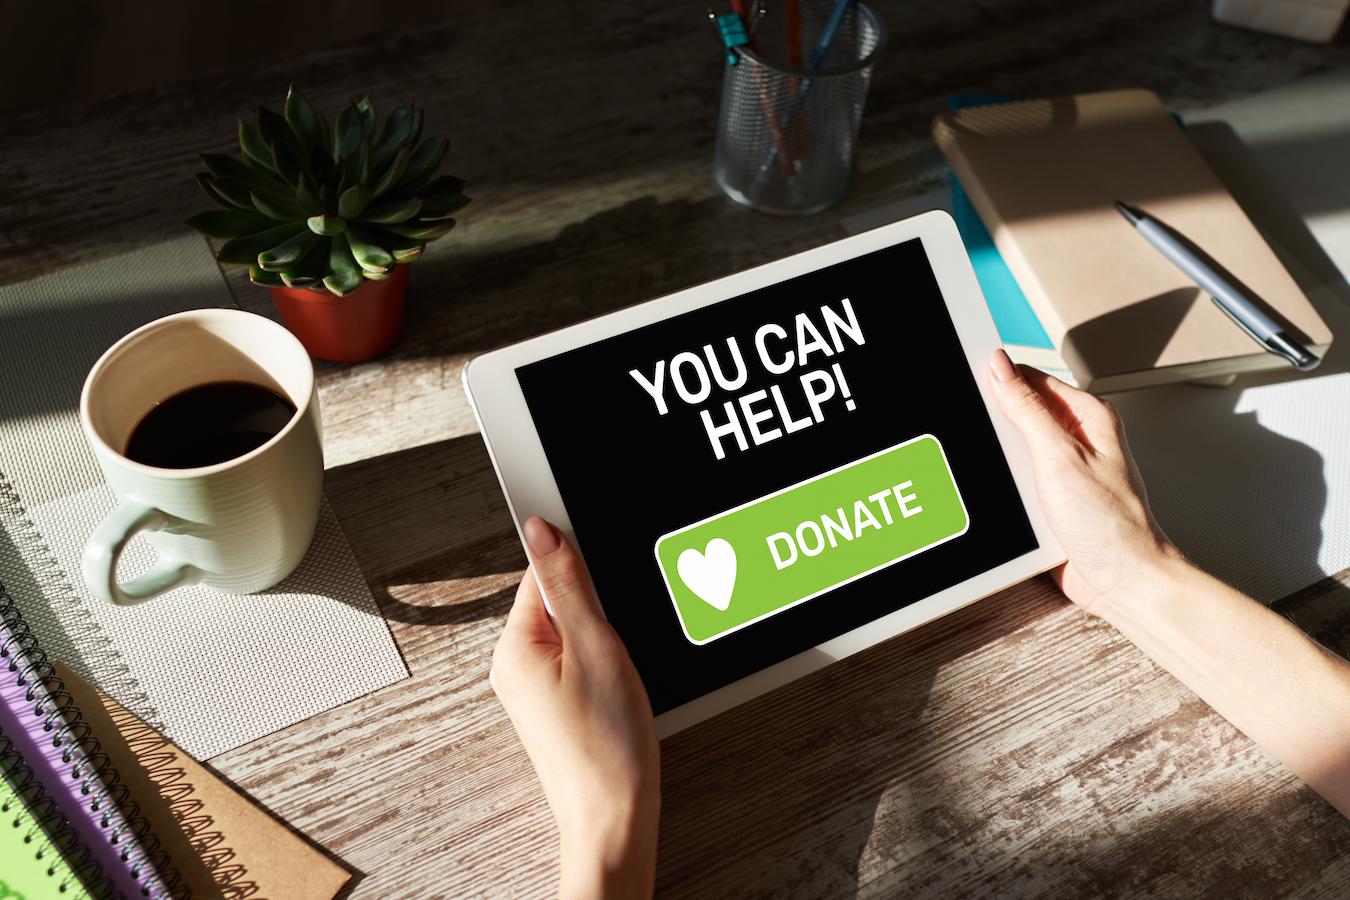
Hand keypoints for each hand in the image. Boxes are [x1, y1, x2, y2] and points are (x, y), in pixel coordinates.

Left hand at [490, 516, 659, 899]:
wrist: (614, 818)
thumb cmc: (607, 747)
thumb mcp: (597, 646)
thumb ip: (568, 582)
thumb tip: (541, 528)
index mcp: (514, 645)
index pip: (544, 571)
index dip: (583, 568)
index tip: (607, 571)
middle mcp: (513, 665)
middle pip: (561, 600)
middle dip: (599, 610)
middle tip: (621, 645)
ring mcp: (532, 688)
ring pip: (574, 632)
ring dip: (605, 640)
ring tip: (621, 678)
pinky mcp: (553, 705)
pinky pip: (577, 660)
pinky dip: (603, 663)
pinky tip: (620, 690)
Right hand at [987, 350, 1182, 615]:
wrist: (1122, 581)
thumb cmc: (1112, 525)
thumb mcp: (1060, 457)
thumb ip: (1027, 409)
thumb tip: (1000, 367)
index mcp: (1088, 416)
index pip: (1031, 379)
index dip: (998, 382)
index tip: (971, 387)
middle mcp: (1078, 438)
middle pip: (1018, 415)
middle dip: (997, 430)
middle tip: (996, 450)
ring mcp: (1062, 469)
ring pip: (1011, 453)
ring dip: (1002, 466)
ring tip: (1012, 484)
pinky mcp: (1050, 498)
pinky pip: (1014, 484)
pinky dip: (1006, 491)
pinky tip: (1010, 502)